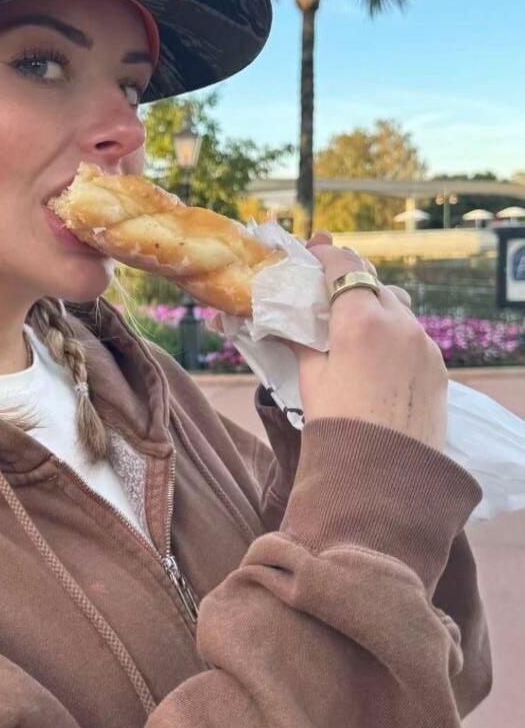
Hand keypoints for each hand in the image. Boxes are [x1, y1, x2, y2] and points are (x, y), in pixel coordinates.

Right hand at [295, 231, 447, 450]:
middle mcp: (398, 322)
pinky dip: (395, 335)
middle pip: (372, 282)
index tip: (312, 252)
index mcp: (361, 320)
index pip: (343, 266)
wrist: (386, 475)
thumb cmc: (340, 427)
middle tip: (328, 293)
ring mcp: (424, 343)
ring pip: (397, 307)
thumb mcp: (311, 379)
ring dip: (375, 308)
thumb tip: (288, 324)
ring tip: (354, 330)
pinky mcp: (438, 364)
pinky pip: (414, 336)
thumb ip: (303, 341)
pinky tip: (379, 360)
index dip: (325, 255)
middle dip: (350, 282)